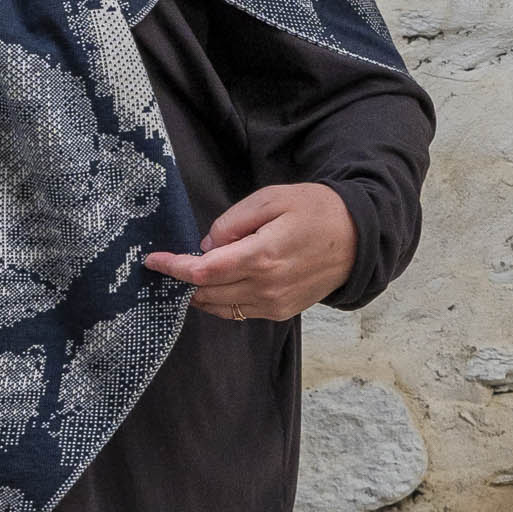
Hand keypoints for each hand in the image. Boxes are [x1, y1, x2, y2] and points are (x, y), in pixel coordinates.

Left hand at [145, 182, 357, 322]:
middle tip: (172, 262)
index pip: (203, 271)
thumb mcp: (271, 199)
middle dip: (183, 279)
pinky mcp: (281, 311)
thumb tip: (207, 245)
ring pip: (220, 307)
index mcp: (261, 256)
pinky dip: (222, 301)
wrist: (359, 238)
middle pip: (206, 292)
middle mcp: (266, 287)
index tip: (153, 260)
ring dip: (200, 293)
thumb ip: (232, 222)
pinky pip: (239, 312)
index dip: (174, 267)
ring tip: (191, 273)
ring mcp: (274, 304)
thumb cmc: (316, 211)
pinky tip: (218, 284)